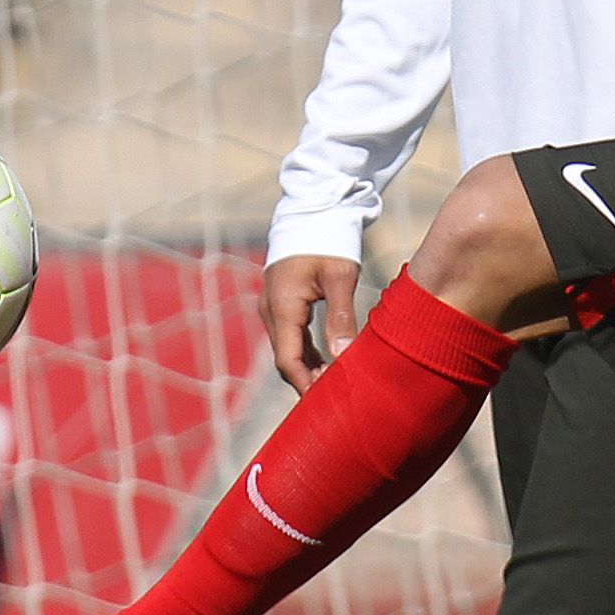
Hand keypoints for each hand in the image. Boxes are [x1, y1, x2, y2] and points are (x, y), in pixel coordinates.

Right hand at [264, 253, 363, 393]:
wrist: (313, 212)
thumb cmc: (329, 240)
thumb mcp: (340, 277)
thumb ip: (340, 317)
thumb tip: (344, 357)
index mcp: (282, 306)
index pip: (288, 361)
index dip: (306, 385)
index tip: (327, 403)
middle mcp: (270, 310)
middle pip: (286, 360)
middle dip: (308, 381)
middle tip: (337, 398)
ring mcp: (273, 307)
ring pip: (287, 350)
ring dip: (308, 369)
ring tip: (336, 384)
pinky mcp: (281, 303)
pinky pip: (290, 338)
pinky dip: (306, 354)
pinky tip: (328, 363)